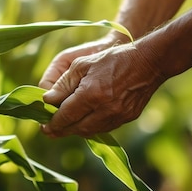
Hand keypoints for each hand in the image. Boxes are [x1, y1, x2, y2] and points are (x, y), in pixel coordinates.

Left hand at [40, 42, 164, 137]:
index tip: (43, 126)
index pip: (66, 116)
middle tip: (49, 131)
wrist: (148, 62)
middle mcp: (105, 109)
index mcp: (92, 94)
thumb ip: (63, 84)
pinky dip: (91, 127)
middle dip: (61, 130)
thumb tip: (47, 100)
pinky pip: (104, 128)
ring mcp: (118, 116)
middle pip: (77, 128)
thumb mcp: (82, 64)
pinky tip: (84, 121)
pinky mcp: (128, 118)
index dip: (53, 123)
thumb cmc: (112, 59)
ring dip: (75, 130)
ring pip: (90, 131)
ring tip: (64, 126)